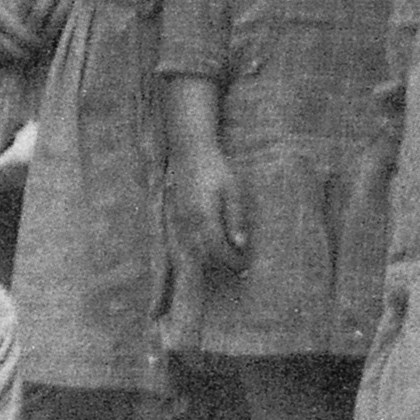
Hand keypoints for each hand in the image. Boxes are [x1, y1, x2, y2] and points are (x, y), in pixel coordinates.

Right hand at [172, 136, 247, 273]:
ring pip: (191, 249)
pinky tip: (207, 249)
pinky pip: (184, 240)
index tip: (245, 268)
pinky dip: (197, 250)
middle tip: (239, 269)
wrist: (188, 151)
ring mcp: (178, 219)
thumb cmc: (215, 168)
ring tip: (225, 262)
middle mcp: (188, 222)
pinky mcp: (175, 215)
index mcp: (204, 216)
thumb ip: (236, 219)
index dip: (231, 261)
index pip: (218, 249)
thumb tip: (241, 245)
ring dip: (208, 260)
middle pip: (203, 254)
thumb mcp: (232, 191)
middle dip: (221, 264)